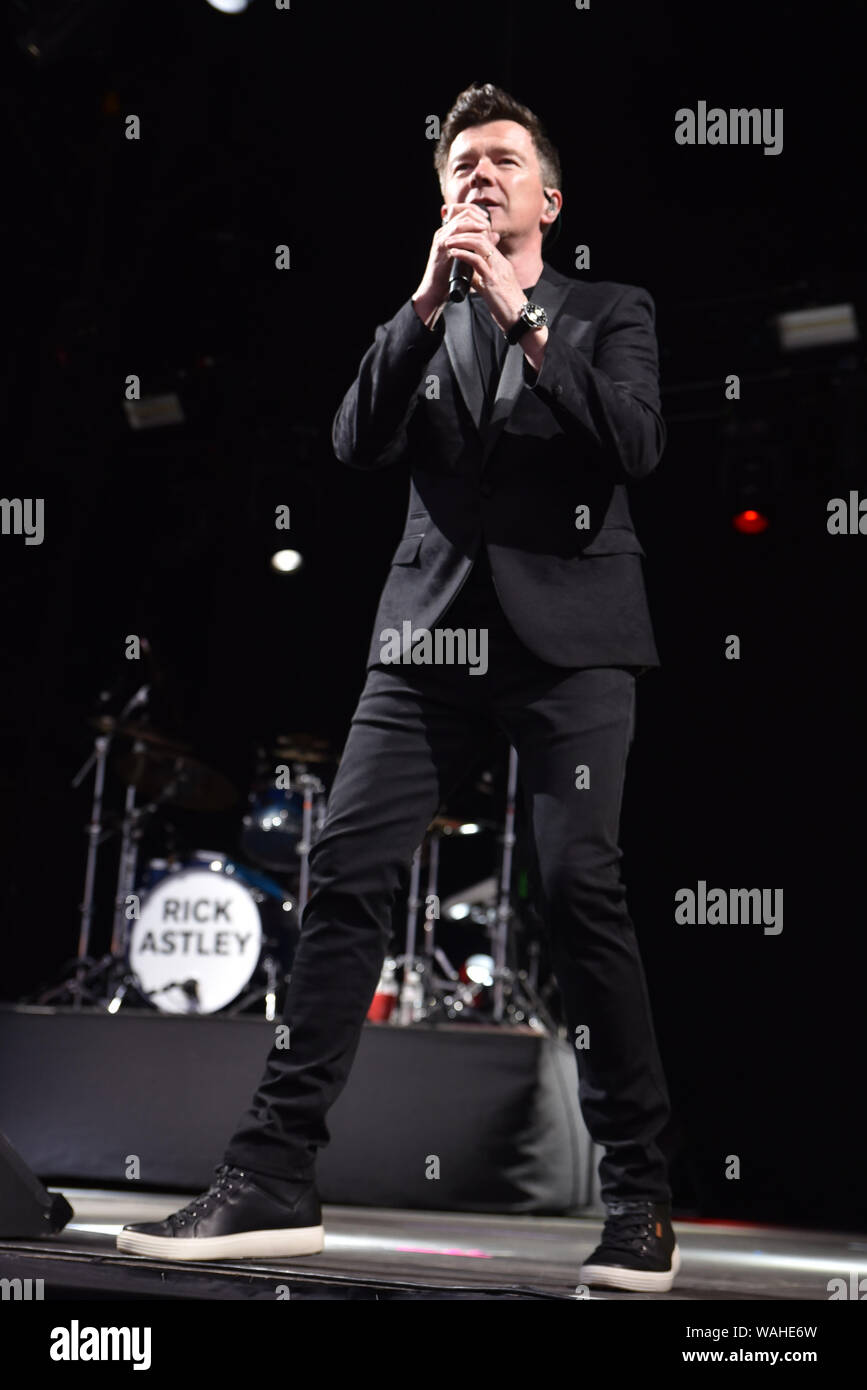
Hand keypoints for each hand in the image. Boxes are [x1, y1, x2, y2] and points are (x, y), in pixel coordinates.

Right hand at [412, 203, 498, 321]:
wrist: (435, 291)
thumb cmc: (449, 277)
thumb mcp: (467, 257)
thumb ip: (479, 244)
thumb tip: (495, 235)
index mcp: (448, 234)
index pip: (463, 213)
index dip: (477, 213)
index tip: (488, 219)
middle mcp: (443, 233)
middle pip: (462, 212)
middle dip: (477, 215)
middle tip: (488, 222)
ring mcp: (441, 239)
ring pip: (459, 221)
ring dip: (474, 222)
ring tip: (485, 227)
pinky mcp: (440, 246)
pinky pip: (455, 233)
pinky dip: (468, 232)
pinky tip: (477, 235)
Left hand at [442, 234, 527, 338]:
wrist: (519, 318)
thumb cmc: (506, 306)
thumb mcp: (492, 288)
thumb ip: (481, 278)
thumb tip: (468, 274)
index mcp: (501, 264)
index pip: (486, 241)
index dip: (471, 235)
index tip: (457, 237)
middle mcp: (501, 263)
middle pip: (482, 237)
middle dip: (464, 233)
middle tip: (450, 235)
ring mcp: (498, 270)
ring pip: (480, 244)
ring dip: (462, 240)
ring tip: (449, 241)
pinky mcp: (493, 280)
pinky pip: (477, 261)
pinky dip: (463, 254)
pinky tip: (453, 253)